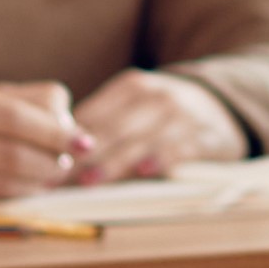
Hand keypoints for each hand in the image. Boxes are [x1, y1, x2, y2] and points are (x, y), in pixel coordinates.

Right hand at [0, 80, 86, 221]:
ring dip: (35, 183)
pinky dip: (10, 197)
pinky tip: (20, 189)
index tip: (83, 141)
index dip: (55, 133)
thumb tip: (75, 130)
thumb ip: (33, 103)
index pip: (14, 118)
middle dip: (50, 163)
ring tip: (48, 176)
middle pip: (10, 156)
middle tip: (66, 164)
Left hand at [69, 69, 246, 179]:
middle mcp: (157, 96)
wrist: (223, 107)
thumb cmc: (162, 115)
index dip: (67, 142)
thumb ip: (100, 125)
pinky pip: (179, 148)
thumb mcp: (134, 106)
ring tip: (88, 181)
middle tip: (57, 178)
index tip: (45, 163)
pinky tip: (143, 171)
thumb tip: (53, 155)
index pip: (93, 115)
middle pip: (114, 129)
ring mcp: (182, 115)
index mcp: (132, 86)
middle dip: (84, 156)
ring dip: (113, 162)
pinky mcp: (205, 135)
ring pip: (141, 141)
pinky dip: (160, 159)